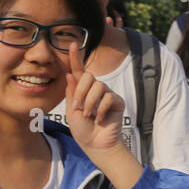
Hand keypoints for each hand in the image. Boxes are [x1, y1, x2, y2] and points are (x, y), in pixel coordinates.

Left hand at [64, 42, 124, 156]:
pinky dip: (101, 109)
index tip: (73, 44)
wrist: (95, 144)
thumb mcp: (72, 110)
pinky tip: (100, 119)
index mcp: (82, 89)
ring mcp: (107, 94)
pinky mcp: (117, 101)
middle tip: (78, 108)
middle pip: (89, 76)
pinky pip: (109, 97)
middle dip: (81, 92)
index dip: (75, 57)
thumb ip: (72, 92)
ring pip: (99, 86)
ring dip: (91, 102)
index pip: (78, 71)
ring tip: (89, 115)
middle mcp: (95, 89)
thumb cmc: (82, 129)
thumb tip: (71, 73)